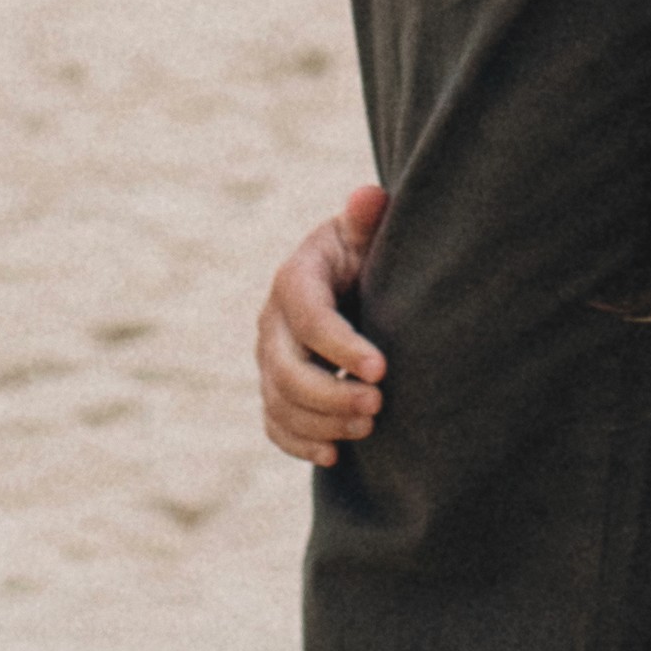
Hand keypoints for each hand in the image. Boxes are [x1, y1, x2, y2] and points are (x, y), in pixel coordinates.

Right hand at [257, 194, 386, 464]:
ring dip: (322, 423)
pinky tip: (336, 454)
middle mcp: (273, 322)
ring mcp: (269, 360)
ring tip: (370, 427)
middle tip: (379, 406)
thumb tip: (369, 196)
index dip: (341, 346)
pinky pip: (274, 424)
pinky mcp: (274, 389)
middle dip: (331, 395)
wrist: (349, 280)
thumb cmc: (364, 252)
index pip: (309, 317)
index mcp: (295, 279)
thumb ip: (366, 218)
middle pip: (286, 370)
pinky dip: (299, 444)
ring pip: (280, 403)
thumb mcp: (365, 232)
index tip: (382, 368)